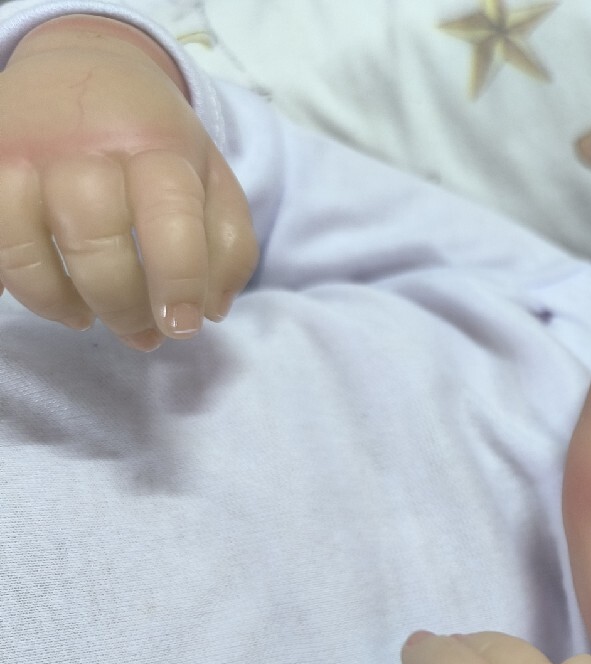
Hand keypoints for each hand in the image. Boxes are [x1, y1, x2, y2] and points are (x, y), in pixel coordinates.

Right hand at [0, 15, 256, 349]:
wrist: (86, 63)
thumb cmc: (157, 138)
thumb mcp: (211, 175)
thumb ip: (227, 243)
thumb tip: (211, 311)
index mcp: (156, 144)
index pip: (169, 216)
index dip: (179, 280)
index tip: (183, 326)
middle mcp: (84, 145)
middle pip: (95, 239)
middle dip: (122, 303)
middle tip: (142, 333)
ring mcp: (22, 154)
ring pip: (25, 245)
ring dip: (59, 301)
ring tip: (88, 317)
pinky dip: (12, 279)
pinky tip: (46, 294)